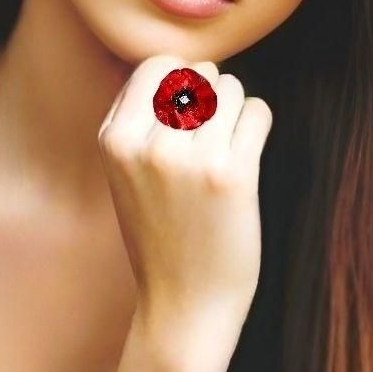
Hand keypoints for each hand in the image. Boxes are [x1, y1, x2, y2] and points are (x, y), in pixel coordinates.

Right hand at [97, 55, 273, 371]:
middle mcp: (147, 145)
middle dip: (213, 95)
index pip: (157, 65)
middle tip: (212, 140)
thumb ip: (140, 122)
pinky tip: (247, 156)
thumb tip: (185, 66)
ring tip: (227, 152)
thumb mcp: (126, 175)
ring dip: (237, 113)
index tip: (189, 114)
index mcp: (114, 141)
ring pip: (231, 89)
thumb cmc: (161, 235)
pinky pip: (257, 112)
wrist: (184, 305)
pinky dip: (258, 126)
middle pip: (199, 74)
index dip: (181, 81)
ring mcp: (190, 159)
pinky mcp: (232, 175)